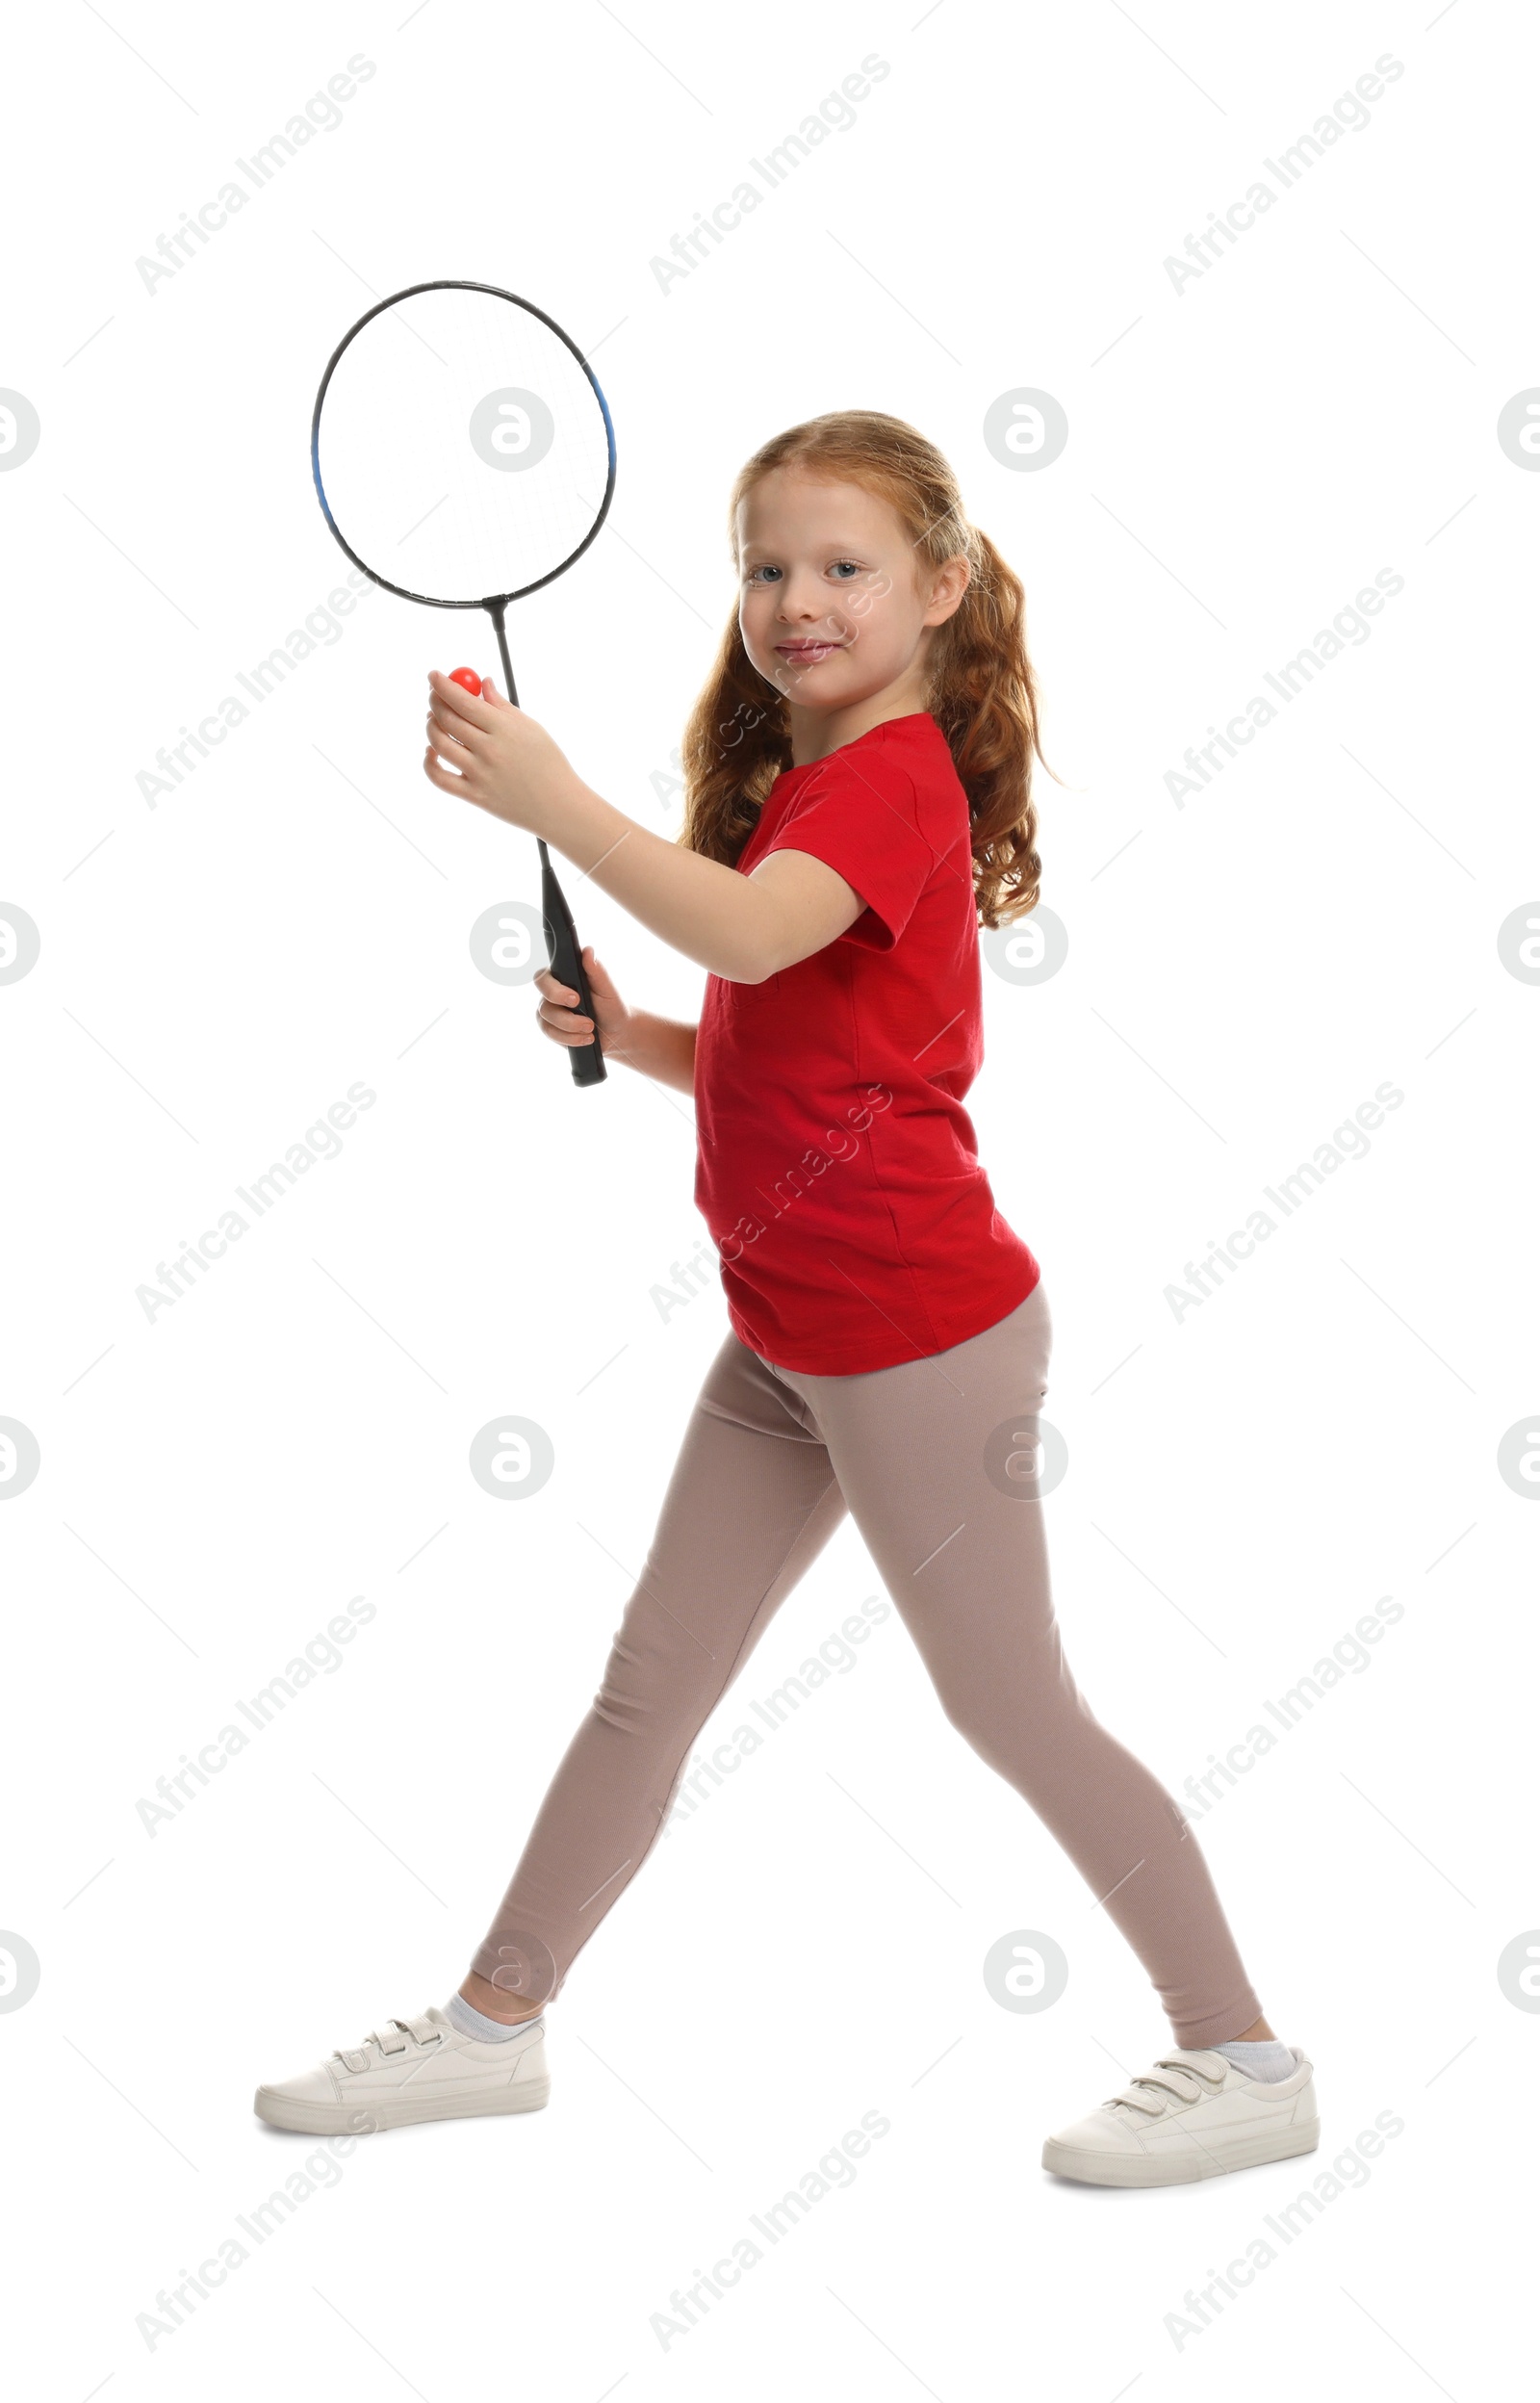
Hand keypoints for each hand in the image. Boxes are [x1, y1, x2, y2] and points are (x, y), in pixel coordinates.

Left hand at [422, 669, 579, 834]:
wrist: (559, 806)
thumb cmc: (548, 762)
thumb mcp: (531, 728)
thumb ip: (502, 705)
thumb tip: (482, 683)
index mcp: (504, 729)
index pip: (463, 701)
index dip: (443, 685)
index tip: (434, 675)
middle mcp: (489, 750)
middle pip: (447, 719)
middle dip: (435, 701)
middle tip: (435, 695)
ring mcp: (480, 775)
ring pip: (439, 744)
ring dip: (431, 726)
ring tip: (435, 720)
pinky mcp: (474, 796)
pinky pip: (439, 778)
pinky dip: (428, 762)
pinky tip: (431, 751)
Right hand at [534, 944, 633, 1056]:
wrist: (617, 1032)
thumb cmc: (612, 1006)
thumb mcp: (608, 989)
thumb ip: (597, 971)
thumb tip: (588, 950)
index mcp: (562, 977)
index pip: (543, 977)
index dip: (554, 990)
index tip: (575, 999)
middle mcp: (552, 993)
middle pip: (543, 1002)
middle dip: (564, 1015)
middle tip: (587, 1021)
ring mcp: (550, 1012)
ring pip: (547, 1021)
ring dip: (571, 1028)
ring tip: (591, 1029)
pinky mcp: (552, 1030)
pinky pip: (552, 1035)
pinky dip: (570, 1039)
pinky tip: (585, 1039)